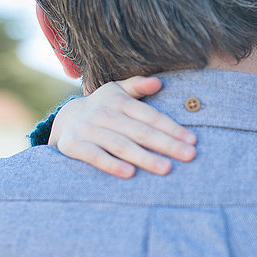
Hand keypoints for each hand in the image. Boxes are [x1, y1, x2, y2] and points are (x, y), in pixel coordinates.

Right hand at [49, 76, 196, 177]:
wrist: (63, 119)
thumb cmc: (102, 107)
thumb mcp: (117, 91)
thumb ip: (138, 86)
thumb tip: (159, 82)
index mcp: (119, 101)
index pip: (151, 116)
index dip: (172, 128)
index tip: (192, 140)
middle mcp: (104, 113)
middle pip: (141, 132)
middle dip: (167, 144)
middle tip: (189, 155)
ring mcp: (88, 129)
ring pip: (122, 145)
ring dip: (145, 157)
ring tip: (166, 168)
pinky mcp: (73, 145)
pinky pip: (95, 156)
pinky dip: (111, 164)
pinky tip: (130, 174)